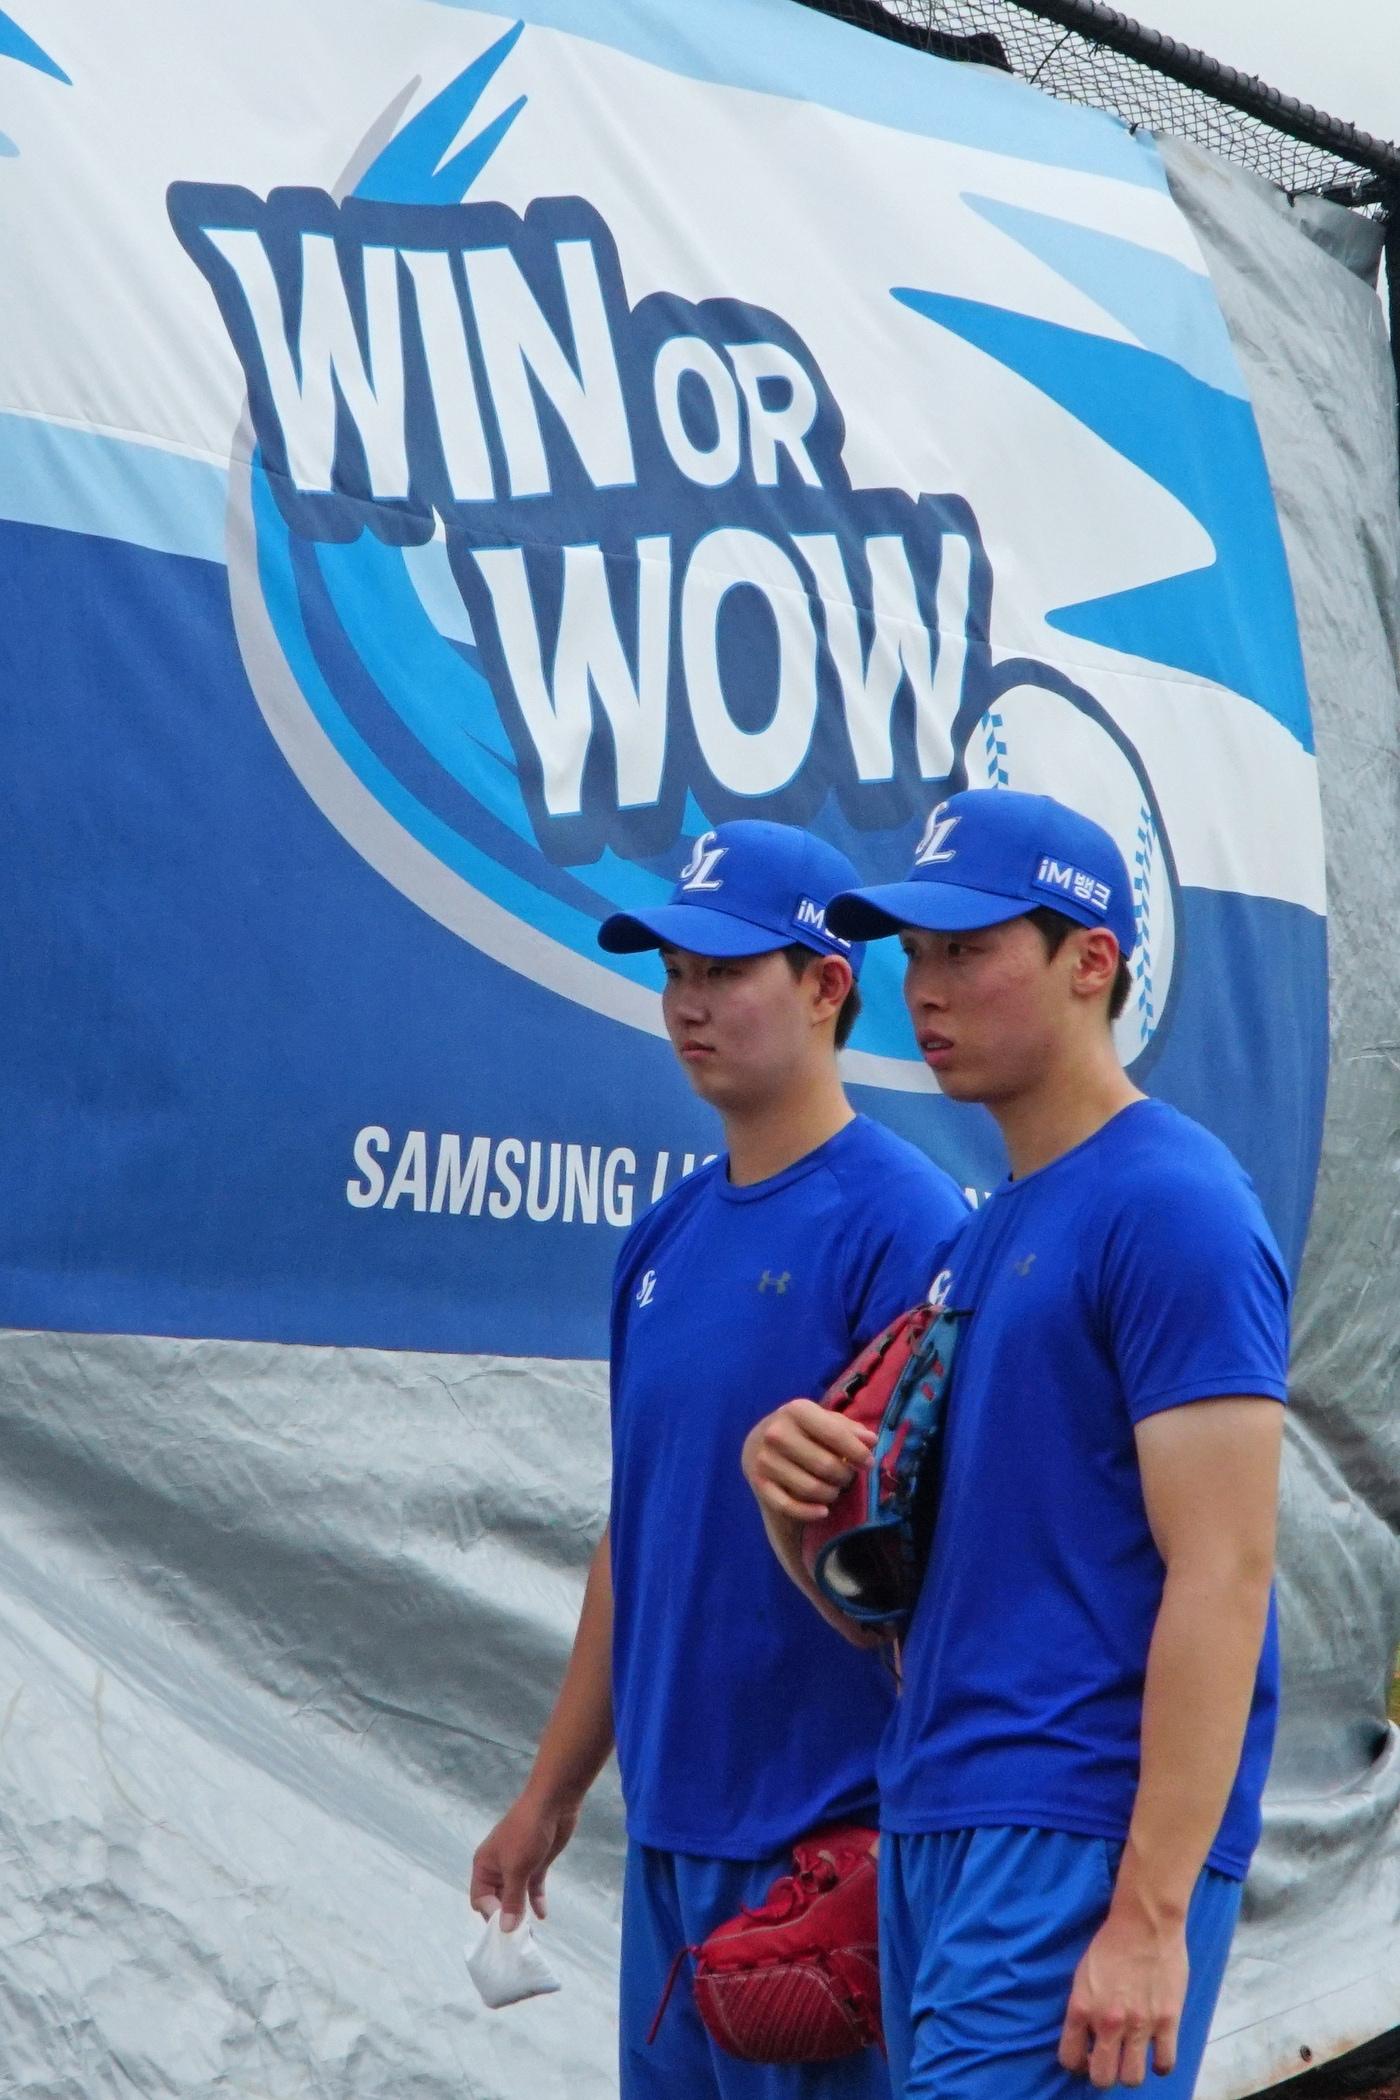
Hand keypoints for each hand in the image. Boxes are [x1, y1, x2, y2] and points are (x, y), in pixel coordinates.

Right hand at [470, 1788, 580, 1928]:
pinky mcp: (536, 1863)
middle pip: (497, 1901)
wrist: (553, 1802)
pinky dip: (536, 1901)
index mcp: (484, 1865)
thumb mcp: (516, 1868)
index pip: (480, 1899)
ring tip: (530, 1934)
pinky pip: (532, 1888)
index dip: (491, 1914)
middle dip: (506, 1918)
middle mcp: (498, 1868)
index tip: (508, 1925)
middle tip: (520, 1938)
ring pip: (516, 1897)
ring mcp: (518, 1866)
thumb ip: (511, 1900)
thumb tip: (505, 1929)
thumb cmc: (527, 1832)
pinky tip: (542, 1915)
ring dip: (522, 1913)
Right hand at [742, 1399, 875, 1525]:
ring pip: (811, 1488)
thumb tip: (871, 1441)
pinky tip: (824, 1511)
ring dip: (831, 1494)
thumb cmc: (802, 1430)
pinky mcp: (759, 1484)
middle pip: (826, 1465)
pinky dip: (810, 1513)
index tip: (869, 1463)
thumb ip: (849, 1429)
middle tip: (847, 1477)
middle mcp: (776, 1433)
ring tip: (834, 1489)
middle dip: (845, 1476)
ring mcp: (764, 1460)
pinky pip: (789, 1507)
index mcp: (796, 1410)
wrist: (758, 1443)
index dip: (857, 1452)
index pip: (834, 1434)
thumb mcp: (824, 1421)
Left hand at [1058, 1902, 1188, 2087]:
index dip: (1077, 2063)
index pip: (1069, 2059)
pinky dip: (1159, 2064)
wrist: (1144, 1923)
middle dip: (1103, 2075)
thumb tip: (1088, 2038)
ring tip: (1132, 2057)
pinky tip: (1156, 2052)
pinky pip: (1164, 2064)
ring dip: (1130, 2072)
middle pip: (1102, 2079)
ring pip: (1132, 2079)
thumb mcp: (1082, 1975)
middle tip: (1109, 2060)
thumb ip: (1084, 2009)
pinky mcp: (1167, 2021)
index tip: (1086, 2056)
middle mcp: (1108, 2022)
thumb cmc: (1110, 1943)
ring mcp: (1139, 2024)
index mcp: (1082, 2008)